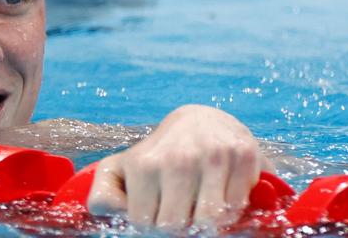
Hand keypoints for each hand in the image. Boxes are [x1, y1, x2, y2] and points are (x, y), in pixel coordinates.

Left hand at [87, 104, 264, 228]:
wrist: (203, 122)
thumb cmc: (158, 156)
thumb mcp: (122, 170)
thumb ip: (104, 195)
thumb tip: (109, 213)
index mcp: (144, 164)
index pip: (143, 223)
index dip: (151, 224)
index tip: (156, 210)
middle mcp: (178, 157)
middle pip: (176, 225)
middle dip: (178, 224)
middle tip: (181, 208)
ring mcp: (212, 155)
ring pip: (209, 221)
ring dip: (206, 220)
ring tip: (200, 203)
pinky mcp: (243, 154)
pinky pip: (237, 206)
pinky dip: (232, 208)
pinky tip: (222, 192)